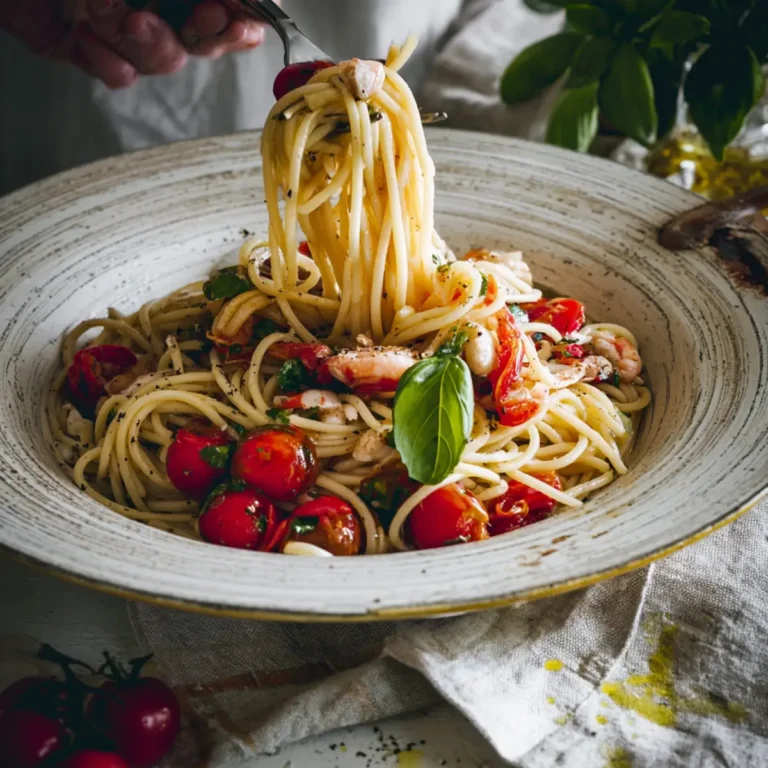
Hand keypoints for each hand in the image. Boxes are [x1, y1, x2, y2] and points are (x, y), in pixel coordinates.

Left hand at [0, 1, 266, 88]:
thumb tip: (249, 2)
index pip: (227, 14)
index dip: (240, 26)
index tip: (243, 25)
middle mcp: (154, 6)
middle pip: (202, 44)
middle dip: (199, 35)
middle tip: (203, 17)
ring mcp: (124, 32)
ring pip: (162, 63)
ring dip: (140, 40)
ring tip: (106, 8)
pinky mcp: (93, 52)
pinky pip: (120, 76)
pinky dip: (104, 59)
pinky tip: (84, 33)